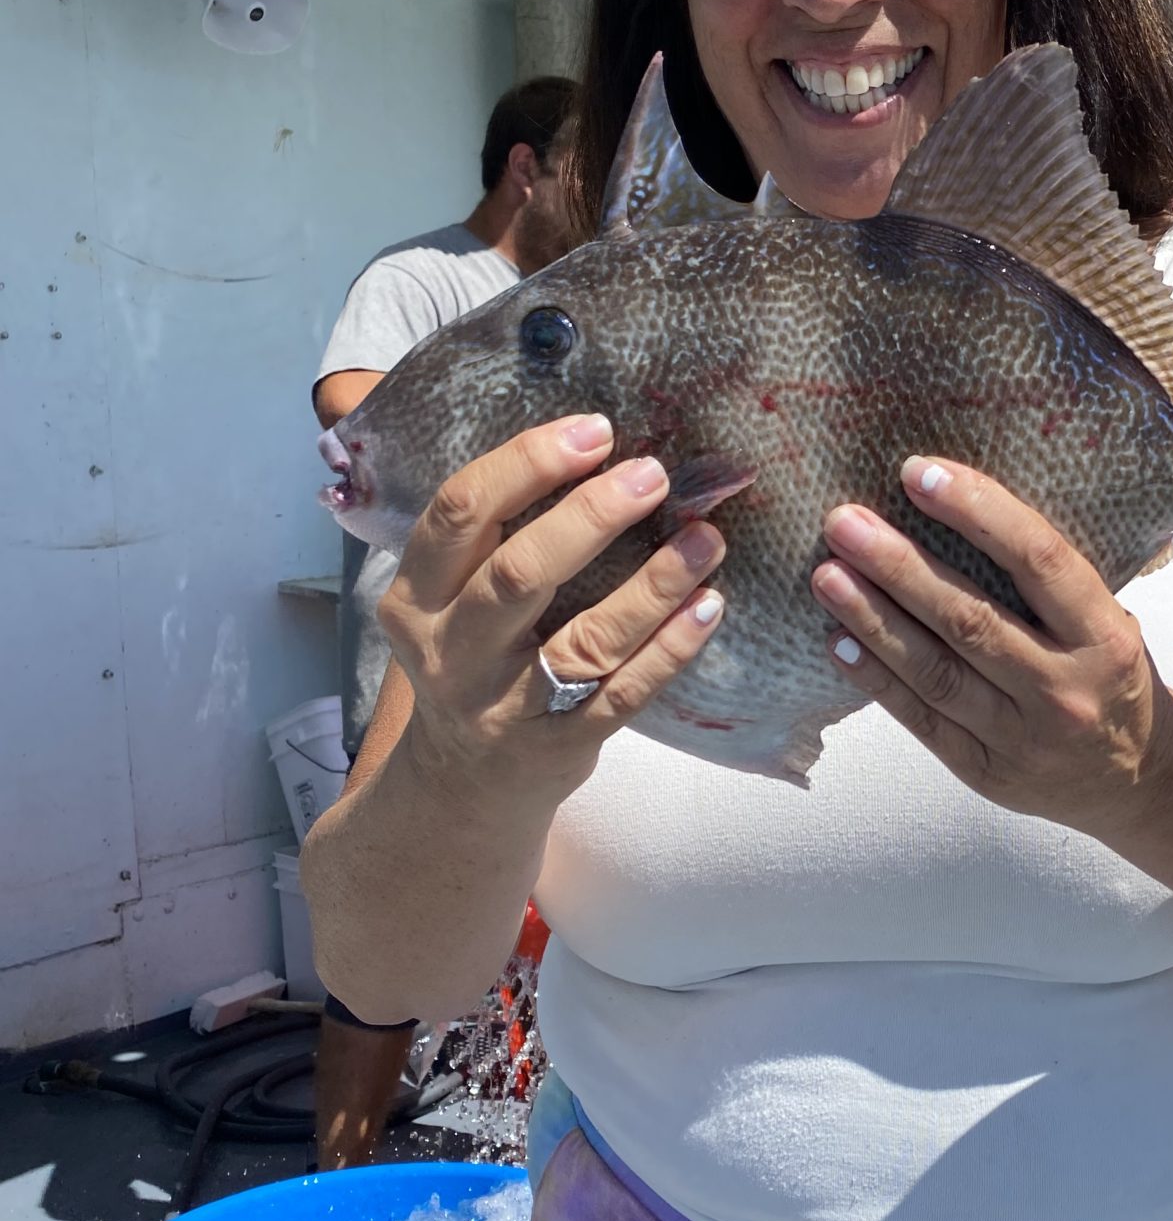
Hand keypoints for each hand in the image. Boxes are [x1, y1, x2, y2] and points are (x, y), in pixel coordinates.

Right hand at [377, 413, 725, 789]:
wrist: (464, 789)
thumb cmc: (471, 665)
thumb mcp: (445, 603)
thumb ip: (486, 536)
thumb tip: (586, 445)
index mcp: (415, 600)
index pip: (459, 512)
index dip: (527, 463)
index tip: (594, 431)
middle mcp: (451, 655)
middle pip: (520, 572)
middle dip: (591, 514)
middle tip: (654, 474)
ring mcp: (505, 707)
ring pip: (585, 638)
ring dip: (653, 583)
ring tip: (705, 538)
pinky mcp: (560, 748)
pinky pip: (625, 693)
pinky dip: (671, 648)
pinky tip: (708, 607)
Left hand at [809, 457, 1172, 833]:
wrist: (1139, 779)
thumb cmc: (1109, 676)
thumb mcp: (1106, 620)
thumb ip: (1046, 579)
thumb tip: (952, 503)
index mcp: (1103, 635)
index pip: (1038, 559)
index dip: (977, 510)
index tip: (919, 473)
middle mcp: (1065, 688)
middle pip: (970, 619)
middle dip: (898, 566)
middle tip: (844, 523)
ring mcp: (1024, 738)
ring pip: (936, 672)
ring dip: (873, 620)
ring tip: (827, 577)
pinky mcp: (987, 773)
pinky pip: (923, 721)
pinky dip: (876, 679)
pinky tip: (837, 642)